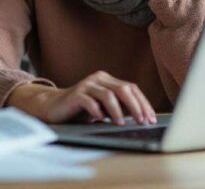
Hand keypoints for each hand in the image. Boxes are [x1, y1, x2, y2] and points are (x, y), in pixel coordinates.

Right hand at [6, 72, 156, 125]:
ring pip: (108, 94)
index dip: (143, 103)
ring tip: (122, 124)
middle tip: (143, 121)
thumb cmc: (81, 109)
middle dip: (136, 106)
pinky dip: (97, 111)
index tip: (151, 118)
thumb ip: (120, 108)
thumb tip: (142, 117)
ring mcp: (86, 85)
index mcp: (107, 80)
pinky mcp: (75, 94)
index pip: (132, 88)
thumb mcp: (104, 108)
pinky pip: (89, 101)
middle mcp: (98, 79)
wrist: (53, 107)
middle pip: (123, 89)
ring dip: (118, 111)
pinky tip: (101, 119)